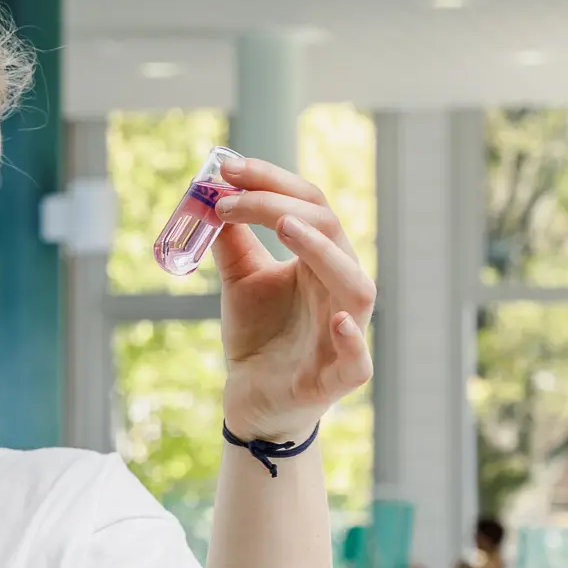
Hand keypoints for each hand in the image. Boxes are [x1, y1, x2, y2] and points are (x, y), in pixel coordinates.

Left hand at [209, 156, 375, 442]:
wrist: (253, 400)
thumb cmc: (258, 336)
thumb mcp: (240, 280)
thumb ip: (231, 240)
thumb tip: (209, 193)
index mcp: (320, 259)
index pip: (309, 204)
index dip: (271, 181)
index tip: (226, 167)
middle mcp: (340, 287)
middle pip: (330, 230)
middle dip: (279, 206)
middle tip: (230, 198)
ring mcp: (346, 332)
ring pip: (356, 286)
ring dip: (323, 253)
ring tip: (286, 229)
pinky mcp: (340, 377)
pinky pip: (358, 359)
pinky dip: (351, 339)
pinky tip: (335, 319)